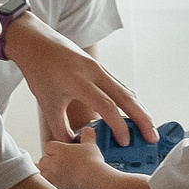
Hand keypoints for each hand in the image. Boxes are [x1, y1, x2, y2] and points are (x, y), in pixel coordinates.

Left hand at [8, 22, 154, 145]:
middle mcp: (95, 73)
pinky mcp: (100, 67)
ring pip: (127, 90)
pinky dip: (131, 101)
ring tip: (149, 129)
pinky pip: (121, 85)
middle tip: (152, 138)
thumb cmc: (39, 70)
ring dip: (140, 110)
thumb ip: (60, 128)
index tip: (125, 143)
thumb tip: (73, 147)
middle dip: (142, 119)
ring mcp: (99, 68)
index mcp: (80, 82)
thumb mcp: (47, 103)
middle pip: (126, 97)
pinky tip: (135, 113)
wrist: (36, 42)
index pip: (107, 106)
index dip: (118, 126)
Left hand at [36, 134, 112, 188]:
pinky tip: (61, 185)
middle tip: (59, 165)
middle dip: (49, 162)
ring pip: (43, 173)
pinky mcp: (56, 187)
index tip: (62, 153)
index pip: (49, 146)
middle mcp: (53, 162)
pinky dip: (53, 184)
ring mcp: (53, 175)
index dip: (54, 150)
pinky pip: (49, 185)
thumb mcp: (91, 145)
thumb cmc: (92, 161)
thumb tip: (89, 129)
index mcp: (59, 150)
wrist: (93, 180)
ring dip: (48, 173)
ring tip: (59, 175)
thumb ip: (88, 135)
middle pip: (43, 160)